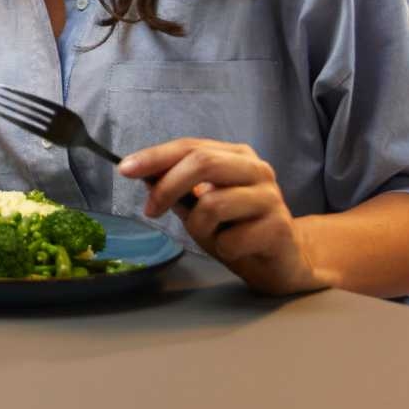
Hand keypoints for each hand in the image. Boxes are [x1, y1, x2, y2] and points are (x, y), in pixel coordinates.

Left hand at [119, 137, 327, 296]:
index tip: (125, 169)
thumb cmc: (236, 229)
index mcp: (236, 156)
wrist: (283, 262)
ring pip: (213, 204)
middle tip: (150, 210)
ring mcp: (271, 197)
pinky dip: (222, 249)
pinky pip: (230, 239)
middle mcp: (256, 169)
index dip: (155, 156)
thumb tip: (139, 172)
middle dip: (167, 186)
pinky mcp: (280, 228)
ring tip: (213, 237)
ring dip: (199, 228)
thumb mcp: (199, 206)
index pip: (190, 146)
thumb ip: (175, 187)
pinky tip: (237, 250)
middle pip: (202, 163)